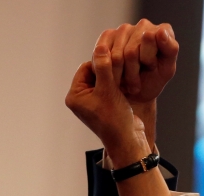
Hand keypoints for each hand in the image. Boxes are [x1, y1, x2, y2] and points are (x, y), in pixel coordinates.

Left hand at [66, 46, 148, 166]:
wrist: (128, 142)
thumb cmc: (115, 120)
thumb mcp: (108, 90)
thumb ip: (104, 68)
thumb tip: (100, 46)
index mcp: (74, 96)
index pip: (86, 67)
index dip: (102, 62)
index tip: (116, 63)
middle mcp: (81, 99)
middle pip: (95, 71)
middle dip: (109, 69)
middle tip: (122, 73)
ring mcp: (93, 102)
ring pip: (104, 78)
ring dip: (116, 76)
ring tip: (125, 82)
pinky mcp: (105, 104)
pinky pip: (110, 86)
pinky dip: (119, 84)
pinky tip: (128, 86)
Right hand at [96, 20, 177, 102]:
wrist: (134, 94)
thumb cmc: (152, 81)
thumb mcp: (166, 71)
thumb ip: (169, 50)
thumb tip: (160, 31)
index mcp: (163, 31)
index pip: (151, 40)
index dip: (149, 60)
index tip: (151, 68)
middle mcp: (144, 25)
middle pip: (131, 51)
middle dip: (133, 73)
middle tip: (137, 82)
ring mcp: (125, 29)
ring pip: (117, 56)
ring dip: (121, 76)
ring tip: (126, 82)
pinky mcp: (108, 35)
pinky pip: (103, 56)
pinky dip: (109, 71)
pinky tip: (115, 75)